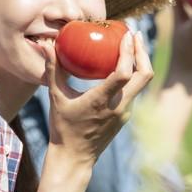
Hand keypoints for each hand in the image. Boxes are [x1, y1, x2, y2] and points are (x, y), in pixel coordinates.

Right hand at [42, 31, 152, 165]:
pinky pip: (134, 90)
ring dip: (140, 62)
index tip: (126, 34)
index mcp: (101, 101)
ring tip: (131, 44)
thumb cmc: (62, 127)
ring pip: (143, 83)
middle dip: (142, 52)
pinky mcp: (125, 116)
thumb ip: (52, 69)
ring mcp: (125, 112)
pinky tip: (123, 64)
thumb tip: (46, 44)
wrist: (74, 158)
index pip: (124, 73)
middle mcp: (119, 107)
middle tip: (133, 34)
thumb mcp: (56, 97)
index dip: (129, 52)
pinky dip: (133, 74)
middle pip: (144, 75)